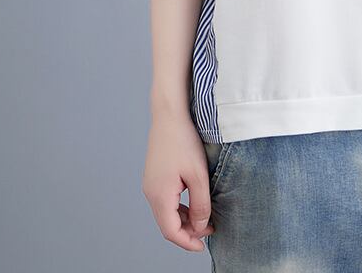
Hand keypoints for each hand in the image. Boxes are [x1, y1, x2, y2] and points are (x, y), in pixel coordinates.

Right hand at [142, 111, 215, 252]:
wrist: (169, 115)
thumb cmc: (183, 141)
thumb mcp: (198, 174)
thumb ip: (201, 204)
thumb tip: (201, 227)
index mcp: (160, 196)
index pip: (171, 231)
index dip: (187, 242)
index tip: (204, 246)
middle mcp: (151, 193)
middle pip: (167, 224)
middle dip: (188, 231)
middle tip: (210, 230)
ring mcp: (151, 184)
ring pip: (166, 213)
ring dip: (184, 219)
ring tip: (205, 217)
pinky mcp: (155, 176)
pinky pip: (165, 200)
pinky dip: (179, 207)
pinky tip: (194, 202)